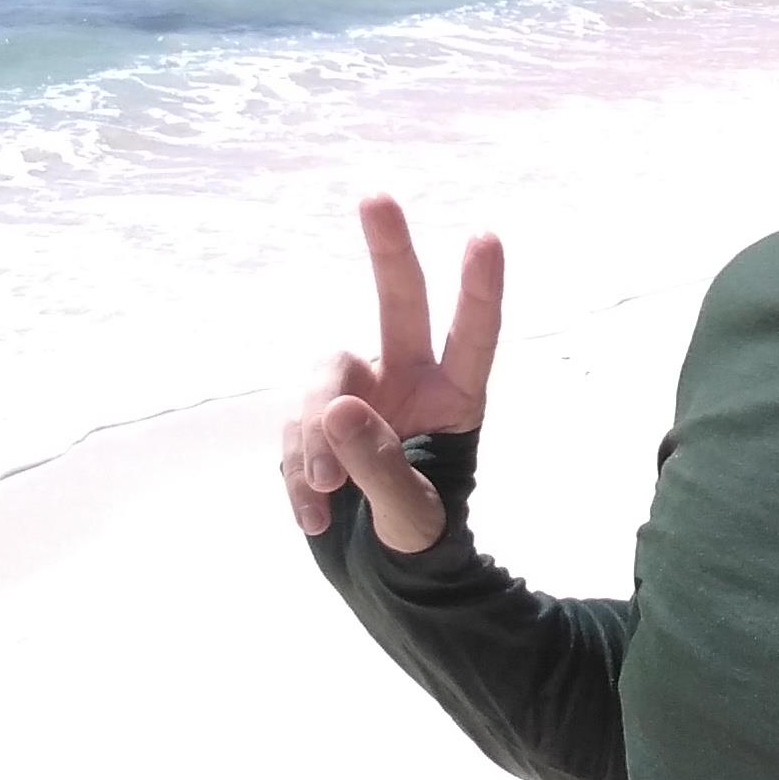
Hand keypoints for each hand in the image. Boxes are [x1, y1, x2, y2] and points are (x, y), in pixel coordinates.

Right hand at [282, 193, 503, 550]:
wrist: (381, 585)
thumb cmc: (419, 551)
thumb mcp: (412, 521)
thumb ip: (378, 467)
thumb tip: (336, 407)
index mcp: (454, 400)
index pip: (472, 337)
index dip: (478, 289)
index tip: (485, 236)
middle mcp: (406, 382)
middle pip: (396, 305)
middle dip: (387, 250)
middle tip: (376, 194)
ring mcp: (357, 399)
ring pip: (322, 384)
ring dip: (314, 436)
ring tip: (326, 497)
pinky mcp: (314, 426)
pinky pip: (293, 433)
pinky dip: (297, 474)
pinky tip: (314, 518)